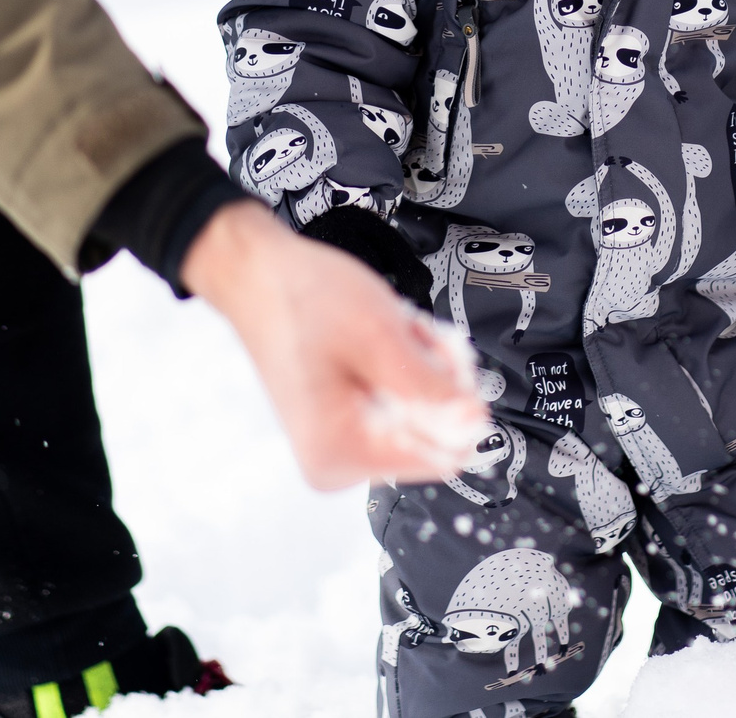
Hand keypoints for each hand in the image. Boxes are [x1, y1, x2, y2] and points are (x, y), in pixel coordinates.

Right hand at [180, 201, 483, 488]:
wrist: (260, 274)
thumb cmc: (302, 298)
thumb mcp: (379, 336)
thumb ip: (430, 389)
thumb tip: (475, 424)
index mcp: (339, 452)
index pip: (442, 455)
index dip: (454, 400)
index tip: (437, 359)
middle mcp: (336, 461)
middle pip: (433, 434)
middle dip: (435, 378)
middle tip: (410, 336)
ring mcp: (340, 443)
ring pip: (422, 414)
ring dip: (420, 367)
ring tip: (389, 333)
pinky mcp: (346, 423)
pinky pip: (402, 404)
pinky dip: (404, 368)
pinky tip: (382, 342)